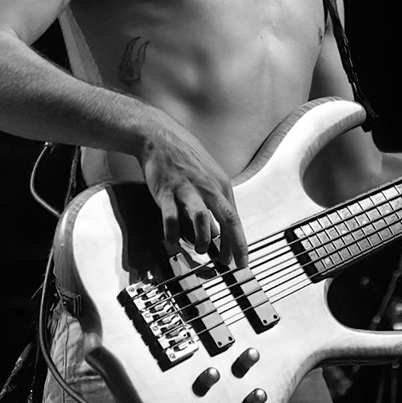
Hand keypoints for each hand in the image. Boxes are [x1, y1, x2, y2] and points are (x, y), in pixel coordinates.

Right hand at [137, 124, 247, 267]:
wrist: (159, 137)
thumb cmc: (185, 159)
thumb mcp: (208, 178)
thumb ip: (215, 204)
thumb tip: (219, 232)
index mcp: (220, 185)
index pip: (235, 218)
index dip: (240, 243)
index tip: (241, 262)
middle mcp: (208, 187)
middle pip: (227, 218)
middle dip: (233, 245)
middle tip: (231, 265)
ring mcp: (187, 189)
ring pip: (202, 217)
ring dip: (203, 238)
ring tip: (202, 250)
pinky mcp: (166, 192)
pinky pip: (170, 217)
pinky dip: (172, 234)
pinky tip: (172, 241)